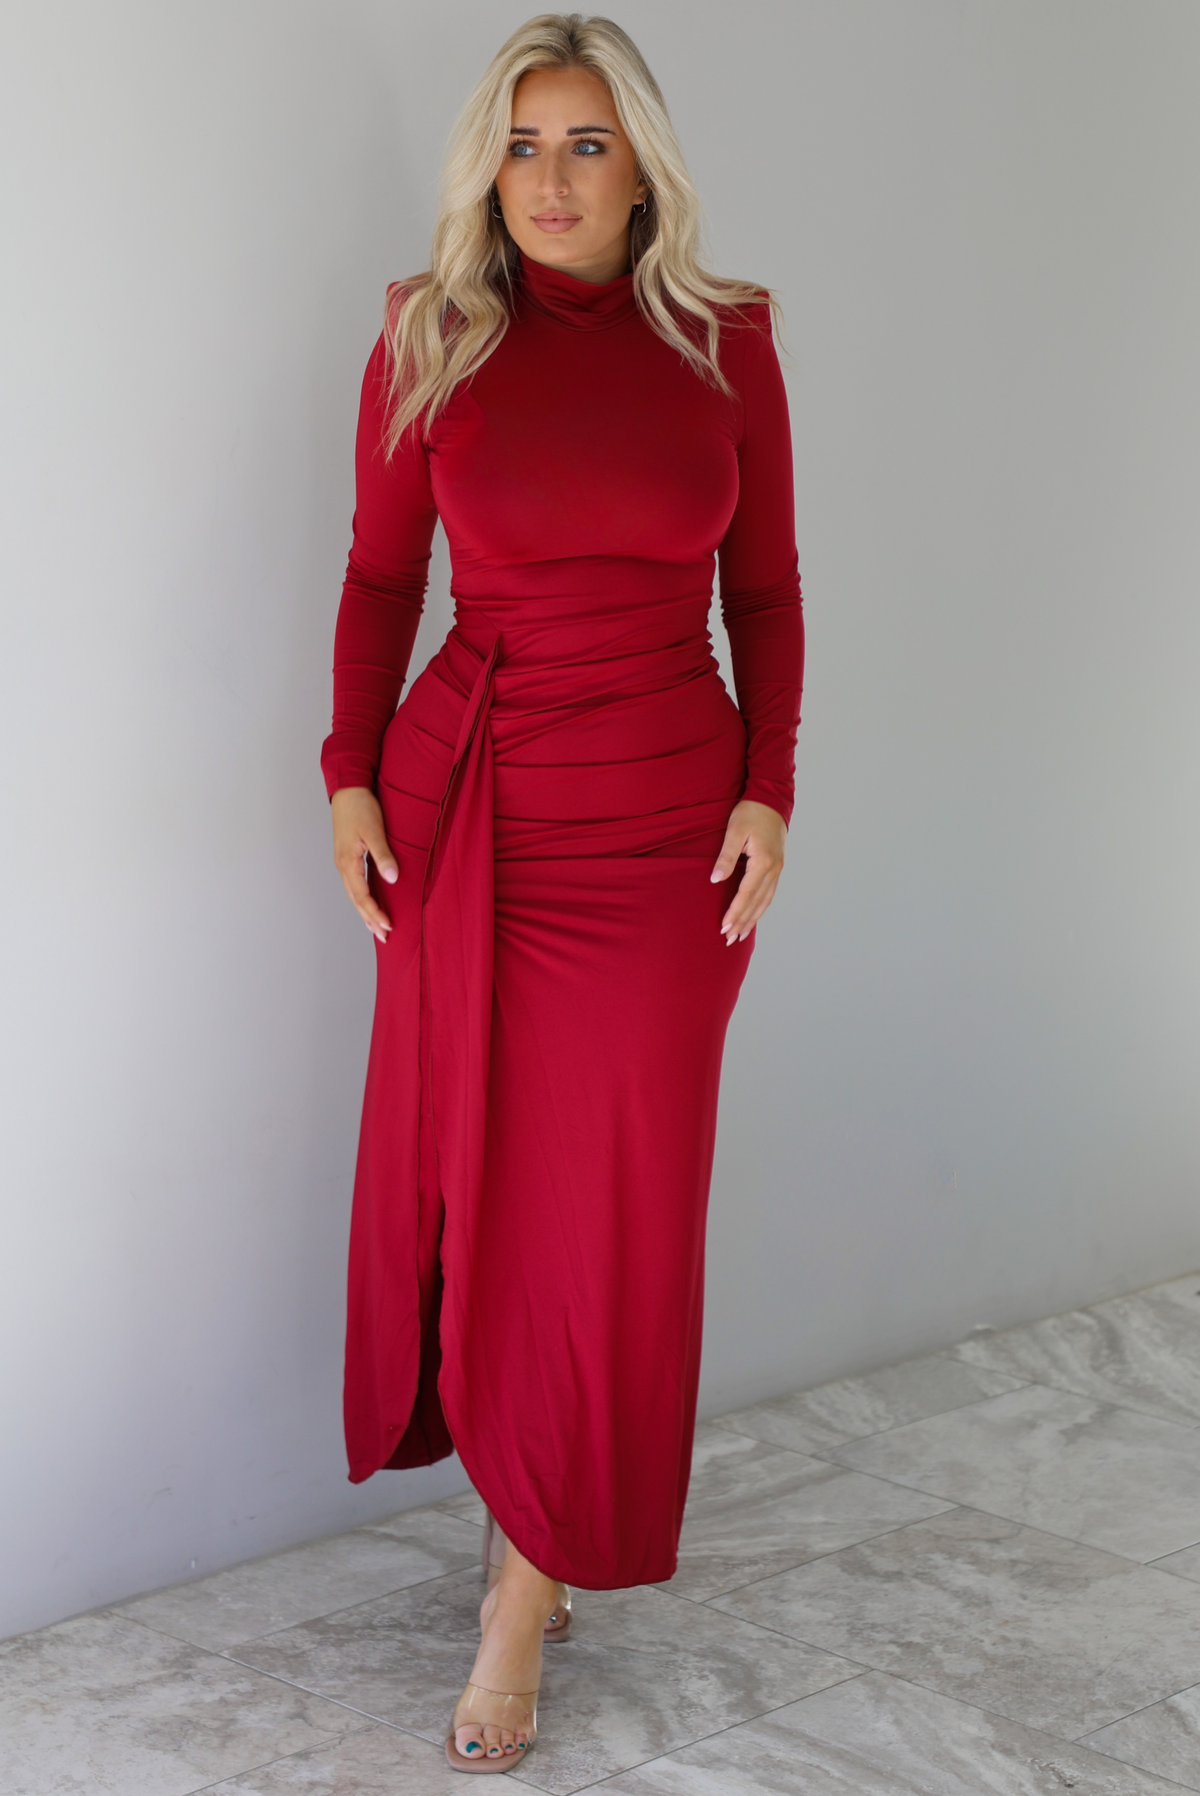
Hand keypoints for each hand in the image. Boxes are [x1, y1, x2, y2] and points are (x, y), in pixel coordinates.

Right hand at [331, 786, 397, 944]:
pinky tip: (369, 904)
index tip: (389, 926)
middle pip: (356, 901)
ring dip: (365, 913)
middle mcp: (343, 866)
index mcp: (348, 862)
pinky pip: (355, 885)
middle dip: (370, 920)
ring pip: (354, 895)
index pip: (362, 896)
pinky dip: (362, 899)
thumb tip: (392, 878)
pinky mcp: (348, 857)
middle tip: (384, 937)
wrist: (348, 789)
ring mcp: (344, 862)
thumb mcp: (374, 830)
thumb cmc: (361, 807)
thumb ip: (383, 855)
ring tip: (376, 929)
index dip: (375, 913)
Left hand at [710, 799, 786, 943]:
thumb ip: (726, 856)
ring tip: (741, 935)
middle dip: (743, 922)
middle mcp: (774, 869)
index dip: (735, 912)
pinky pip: (769, 893)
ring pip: (765, 901)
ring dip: (753, 919)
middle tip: (730, 939)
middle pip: (757, 903)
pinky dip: (760, 908)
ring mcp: (778, 869)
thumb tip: (716, 879)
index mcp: (763, 862)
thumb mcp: (735, 831)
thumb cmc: (751, 812)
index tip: (724, 927)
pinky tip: (753, 916)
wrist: (771, 799)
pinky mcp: (777, 866)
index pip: (746, 894)